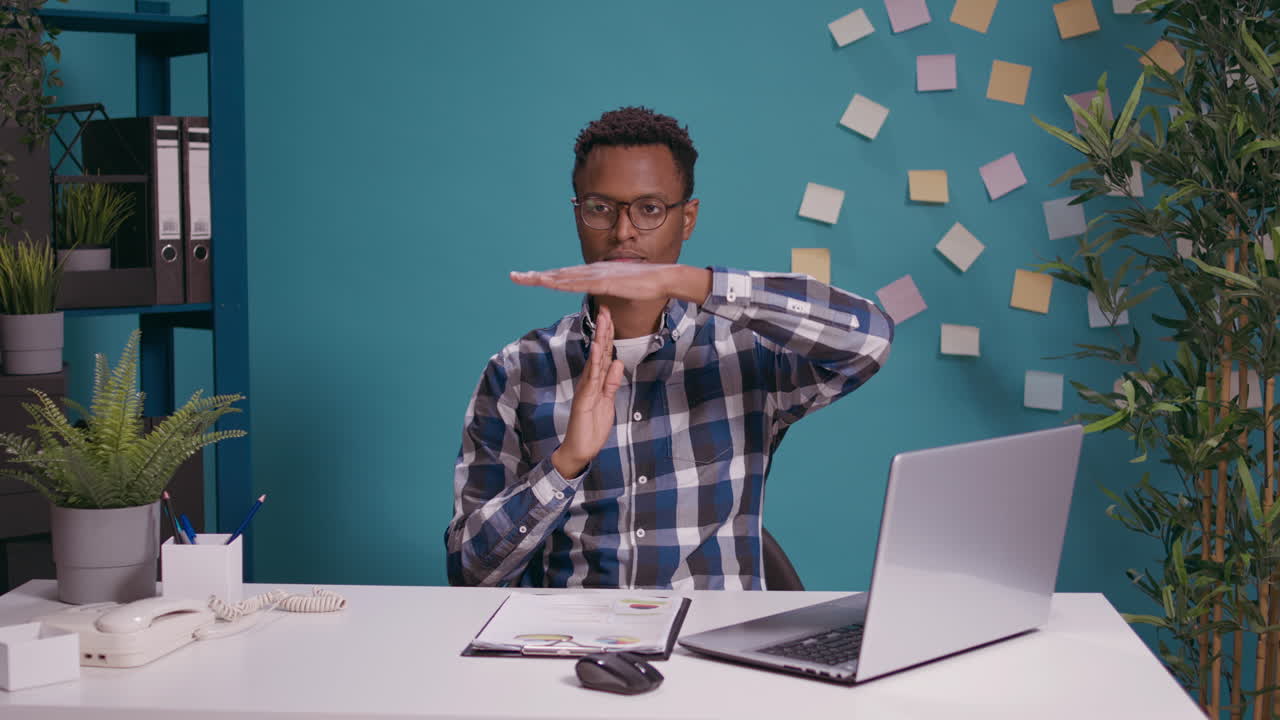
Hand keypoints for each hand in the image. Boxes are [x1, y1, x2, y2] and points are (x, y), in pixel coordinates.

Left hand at [512, 263, 702, 302]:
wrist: (662, 278)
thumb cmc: (645, 284)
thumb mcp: (620, 287)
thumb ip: (608, 287)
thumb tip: (600, 290)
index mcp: (594, 273)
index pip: (564, 275)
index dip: (545, 276)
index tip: (528, 278)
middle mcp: (591, 270)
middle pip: (558, 274)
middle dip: (535, 276)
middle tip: (514, 276)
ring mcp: (597, 275)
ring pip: (564, 277)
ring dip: (543, 278)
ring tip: (524, 279)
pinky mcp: (604, 282)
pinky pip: (579, 284)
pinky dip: (562, 283)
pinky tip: (550, 284)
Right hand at [551, 305, 623, 477]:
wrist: (580, 449)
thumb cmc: (592, 427)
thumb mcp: (608, 402)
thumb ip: (612, 383)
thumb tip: (617, 362)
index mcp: (596, 381)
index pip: (603, 354)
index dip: (608, 335)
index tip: (611, 316)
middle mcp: (589, 381)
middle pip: (598, 351)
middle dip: (603, 329)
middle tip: (605, 308)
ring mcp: (585, 388)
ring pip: (594, 360)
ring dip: (599, 339)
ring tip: (602, 321)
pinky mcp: (584, 399)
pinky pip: (591, 378)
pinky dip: (594, 363)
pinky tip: (596, 349)